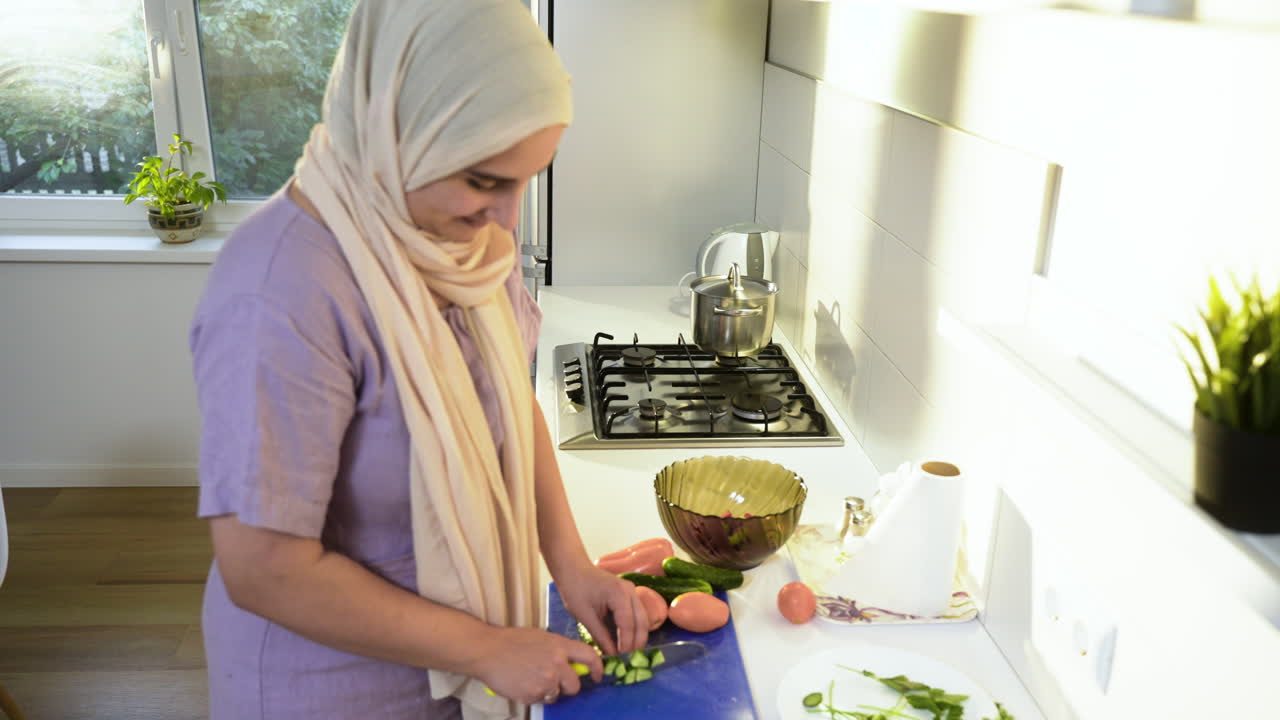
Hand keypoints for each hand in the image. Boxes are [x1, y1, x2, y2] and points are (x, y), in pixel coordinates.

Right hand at [475, 626, 602, 704]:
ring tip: (532, 678)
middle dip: (568, 687)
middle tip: (555, 681)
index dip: (597, 668)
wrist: (487, 651)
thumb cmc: (512, 641)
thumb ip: (558, 649)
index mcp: (560, 646)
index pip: (590, 657)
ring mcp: (545, 681)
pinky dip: (533, 694)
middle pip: (575, 685)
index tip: (596, 676)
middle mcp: (556, 664)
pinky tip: (521, 683)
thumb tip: (572, 662)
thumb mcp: (541, 637)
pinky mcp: (532, 694)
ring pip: (556, 695)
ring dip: (548, 691)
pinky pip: (540, 700)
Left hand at [555, 562, 648, 656]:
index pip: (628, 624)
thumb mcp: (584, 615)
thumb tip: (612, 655)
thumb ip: (600, 636)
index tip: (622, 659)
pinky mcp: (630, 595)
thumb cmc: (575, 589)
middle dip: (636, 642)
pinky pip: (637, 614)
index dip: (626, 643)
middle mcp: (630, 591)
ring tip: (628, 654)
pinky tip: (627, 641)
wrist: (573, 570)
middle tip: (628, 660)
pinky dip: (634, 629)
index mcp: (618, 593)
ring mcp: (632, 592)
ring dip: (637, 637)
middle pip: (641, 622)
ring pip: (642, 619)